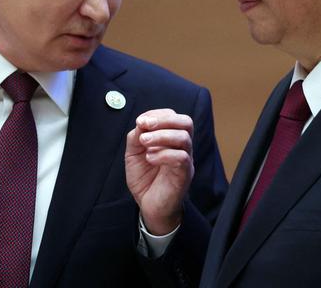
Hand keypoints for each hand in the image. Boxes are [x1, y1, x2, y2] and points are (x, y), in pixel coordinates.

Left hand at [125, 109, 193, 234]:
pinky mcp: (184, 175)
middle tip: (145, 125)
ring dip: (160, 136)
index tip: (140, 121)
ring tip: (143, 142)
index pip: (174, 116)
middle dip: (164, 119)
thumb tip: (141, 123)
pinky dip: (163, 154)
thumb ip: (136, 137)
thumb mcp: (134, 154)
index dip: (157, 114)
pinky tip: (150, 158)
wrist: (149, 207)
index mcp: (172, 139)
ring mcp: (185, 160)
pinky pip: (181, 157)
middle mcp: (182, 147)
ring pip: (183, 138)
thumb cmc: (145, 179)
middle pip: (186, 122)